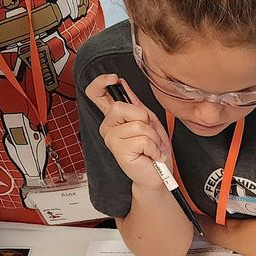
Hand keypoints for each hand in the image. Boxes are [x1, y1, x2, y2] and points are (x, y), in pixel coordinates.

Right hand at [83, 73, 175, 193]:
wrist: (159, 176)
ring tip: (152, 147)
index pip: (96, 94)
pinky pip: (143, 139)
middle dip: (144, 118)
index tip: (113, 79)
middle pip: (121, 107)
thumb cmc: (154, 151)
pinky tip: (150, 155)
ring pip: (137, 124)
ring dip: (153, 137)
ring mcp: (111, 139)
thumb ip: (136, 104)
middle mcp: (109, 126)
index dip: (101, 82)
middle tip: (149, 134)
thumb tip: (123, 84)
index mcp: (114, 117)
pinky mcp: (119, 151)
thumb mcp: (149, 122)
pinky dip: (154, 148)